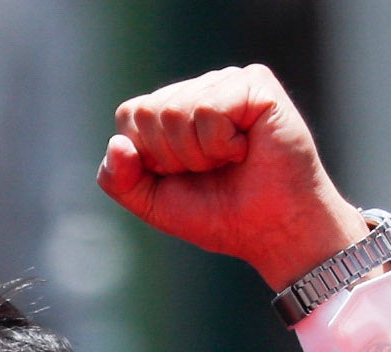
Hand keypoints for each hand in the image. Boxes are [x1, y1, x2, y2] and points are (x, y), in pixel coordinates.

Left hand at [98, 65, 369, 290]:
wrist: (273, 231)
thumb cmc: (221, 215)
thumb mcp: (155, 204)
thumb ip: (118, 180)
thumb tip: (117, 144)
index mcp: (174, 109)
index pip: (130, 115)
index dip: (150, 157)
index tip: (184, 175)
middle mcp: (199, 89)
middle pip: (149, 112)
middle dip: (174, 157)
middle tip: (211, 170)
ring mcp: (227, 82)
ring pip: (176, 111)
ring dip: (201, 154)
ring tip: (230, 161)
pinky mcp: (255, 83)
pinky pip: (208, 110)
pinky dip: (222, 144)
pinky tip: (246, 149)